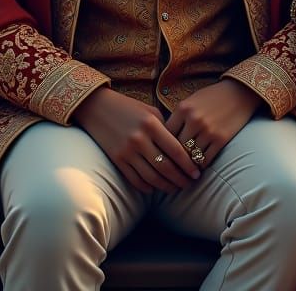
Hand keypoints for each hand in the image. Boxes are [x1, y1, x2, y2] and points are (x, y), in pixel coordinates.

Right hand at [72, 86, 199, 193]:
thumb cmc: (129, 108)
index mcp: (151, 124)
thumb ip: (165, 128)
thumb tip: (182, 148)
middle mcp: (140, 139)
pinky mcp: (117, 160)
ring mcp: (127, 152)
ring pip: (151, 177)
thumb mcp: (150, 112)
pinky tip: (156, 188)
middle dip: (180, 179)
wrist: (98, 108)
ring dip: (166, 186)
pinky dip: (148, 187)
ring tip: (176, 188)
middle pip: (165, 167)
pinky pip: (135, 180)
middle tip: (190, 184)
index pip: (175, 150)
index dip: (188, 165)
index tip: (197, 173)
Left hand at [164, 79, 260, 165]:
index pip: (165, 134)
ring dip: (186, 165)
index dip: (162, 146)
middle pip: (176, 148)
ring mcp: (208, 130)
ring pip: (190, 156)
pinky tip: (198, 167)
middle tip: (169, 168)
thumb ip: (178, 117)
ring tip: (182, 171)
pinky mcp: (221, 139)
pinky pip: (205, 159)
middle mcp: (194, 120)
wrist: (240, 92)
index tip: (161, 155)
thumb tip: (164, 139)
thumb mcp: (191, 100)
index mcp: (183, 108)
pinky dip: (200, 165)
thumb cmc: (212, 97)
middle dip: (173, 159)